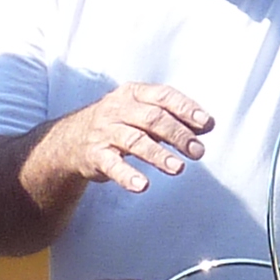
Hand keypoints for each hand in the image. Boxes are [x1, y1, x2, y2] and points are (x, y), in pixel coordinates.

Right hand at [52, 85, 211, 194]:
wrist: (71, 139)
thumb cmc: (119, 123)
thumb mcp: (143, 113)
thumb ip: (174, 117)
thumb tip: (208, 125)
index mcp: (133, 93)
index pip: (163, 96)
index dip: (186, 108)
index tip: (206, 124)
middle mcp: (117, 109)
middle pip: (152, 119)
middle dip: (178, 135)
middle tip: (198, 152)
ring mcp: (104, 132)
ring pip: (134, 140)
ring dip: (158, 155)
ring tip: (178, 168)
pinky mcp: (95, 155)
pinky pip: (112, 165)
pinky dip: (127, 175)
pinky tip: (142, 186)